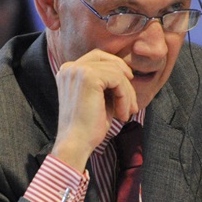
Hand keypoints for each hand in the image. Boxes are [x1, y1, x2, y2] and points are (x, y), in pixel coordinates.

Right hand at [52, 49, 138, 170]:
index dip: (117, 67)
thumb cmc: (87, 127)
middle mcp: (70, 67)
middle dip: (125, 81)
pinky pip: (118, 79)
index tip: (129, 84)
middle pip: (108, 61)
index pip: (98, 57)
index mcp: (68, 71)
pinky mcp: (88, 76)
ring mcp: (78, 70)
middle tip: (132, 105)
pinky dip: (125, 97)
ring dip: (127, 93)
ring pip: (116, 71)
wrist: (76, 144)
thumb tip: (128, 73)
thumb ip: (107, 83)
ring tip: (126, 113)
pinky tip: (121, 115)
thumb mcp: (98, 99)